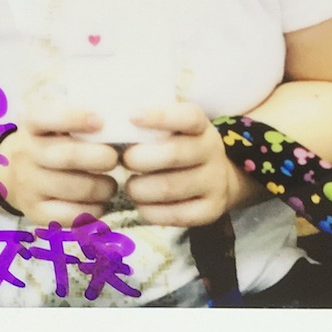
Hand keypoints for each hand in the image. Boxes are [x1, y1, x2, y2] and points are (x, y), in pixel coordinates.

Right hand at [1, 108, 118, 225]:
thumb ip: (80, 117)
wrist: (13, 171)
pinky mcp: (34, 211)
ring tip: (110, 184)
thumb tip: (118, 123)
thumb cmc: (49, 140)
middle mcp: (26, 153)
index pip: (47, 116)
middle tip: (114, 159)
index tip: (100, 121)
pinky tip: (99, 202)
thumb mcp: (54, 121)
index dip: (74, 118)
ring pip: (74, 188)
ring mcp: (28, 184)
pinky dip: (93, 210)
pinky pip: (70, 215)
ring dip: (102, 187)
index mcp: (32, 123)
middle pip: (68, 156)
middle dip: (100, 158)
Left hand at [122, 103, 231, 226]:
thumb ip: (151, 123)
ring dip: (140, 188)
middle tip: (124, 160)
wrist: (217, 179)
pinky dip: (151, 211)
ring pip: (170, 187)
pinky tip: (141, 204)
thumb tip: (114, 118)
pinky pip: (176, 215)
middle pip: (174, 154)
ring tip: (130, 186)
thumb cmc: (180, 146)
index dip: (161, 116)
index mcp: (201, 126)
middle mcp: (212, 152)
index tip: (132, 116)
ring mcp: (214, 182)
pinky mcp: (210, 210)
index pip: (188, 117)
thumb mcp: (175, 128)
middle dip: (141, 158)